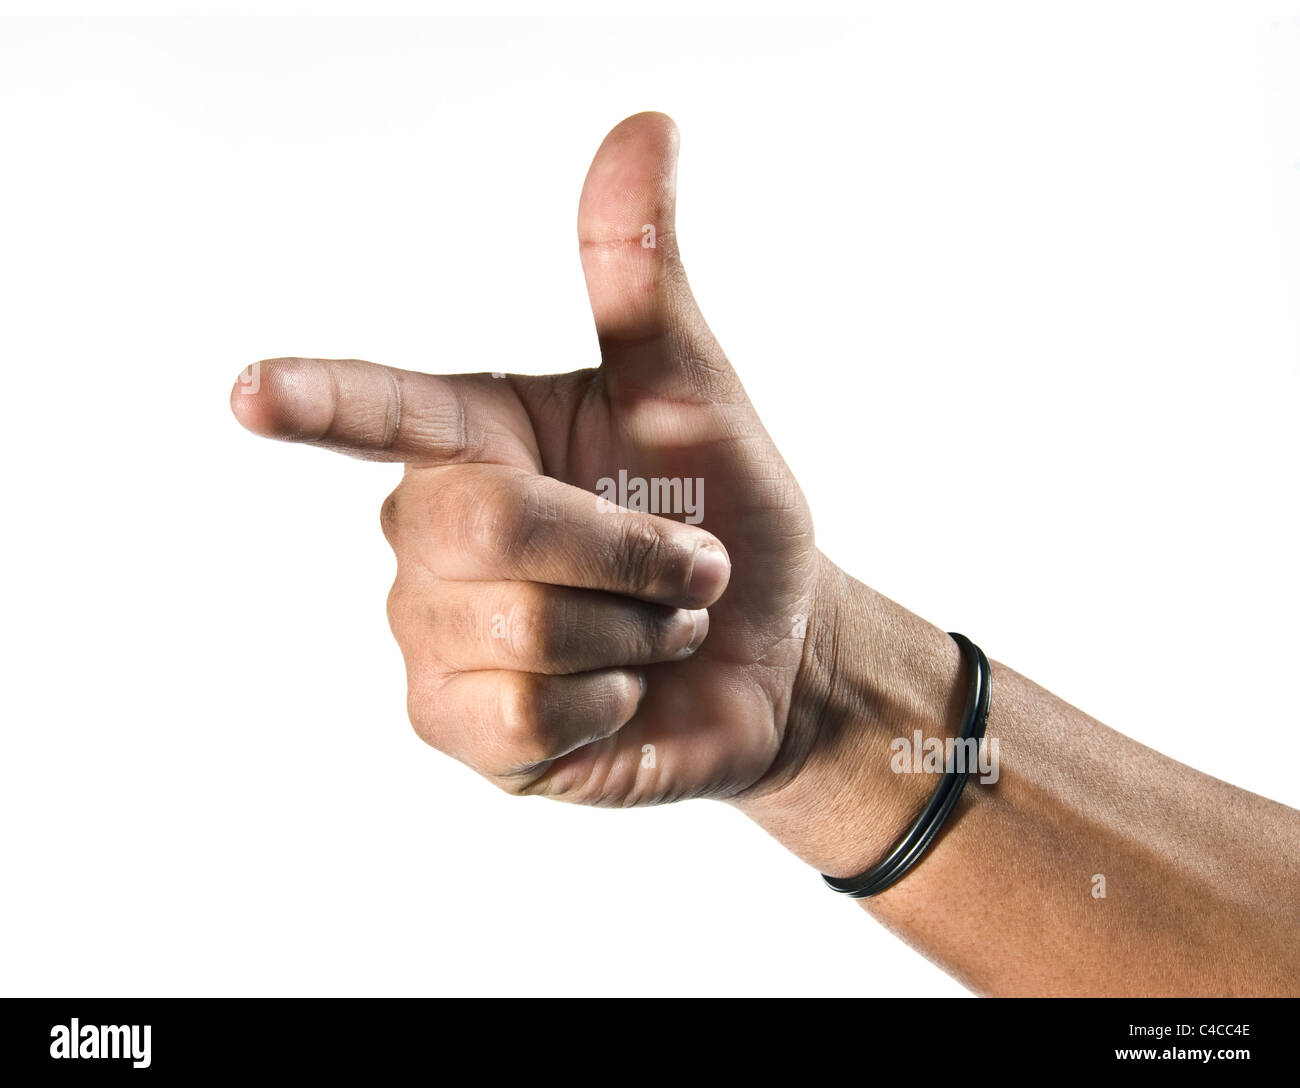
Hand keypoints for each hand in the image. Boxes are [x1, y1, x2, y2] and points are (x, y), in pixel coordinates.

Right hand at [232, 113, 836, 806]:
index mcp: (477, 439)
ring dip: (635, 627)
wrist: (766, 653)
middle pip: (490, 523)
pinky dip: (609, 704)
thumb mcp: (695, 396)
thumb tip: (645, 123)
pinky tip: (618, 695)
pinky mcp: (455, 724)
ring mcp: (432, 633)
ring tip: (654, 629)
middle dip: (627, 548)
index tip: (248, 393)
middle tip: (689, 567)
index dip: (318, 399)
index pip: (382, 412)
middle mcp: (431, 529)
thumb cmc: (727, 519)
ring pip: (523, 628)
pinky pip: (522, 718)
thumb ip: (642, 280)